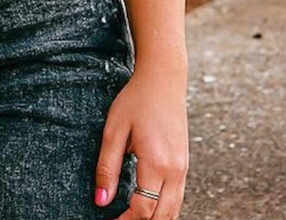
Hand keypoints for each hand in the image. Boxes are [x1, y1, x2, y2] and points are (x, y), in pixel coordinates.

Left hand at [94, 67, 188, 218]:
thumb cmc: (136, 100)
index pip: (143, 210)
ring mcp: (183, 168)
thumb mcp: (114, 130)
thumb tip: (100, 201)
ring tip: (131, 217)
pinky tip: (147, 205)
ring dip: (154, 219)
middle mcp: (175, 171)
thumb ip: (107, 167)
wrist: (163, 79)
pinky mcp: (184, 163)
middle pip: (162, 217)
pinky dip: (164, 209)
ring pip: (174, 211)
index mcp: (157, 163)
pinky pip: (178, 198)